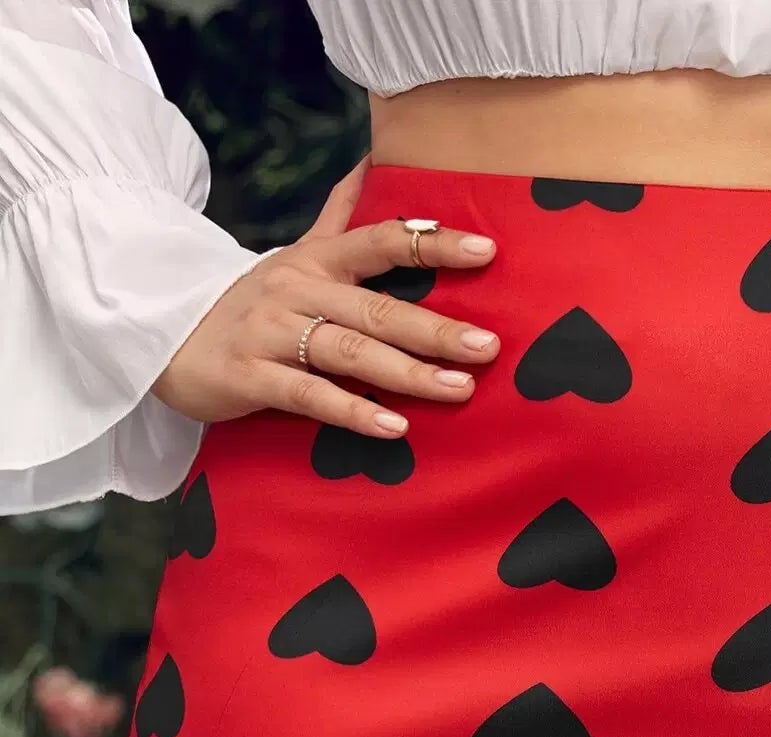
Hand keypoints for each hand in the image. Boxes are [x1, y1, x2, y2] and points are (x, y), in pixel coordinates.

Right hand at [151, 156, 500, 440]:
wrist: (166, 338)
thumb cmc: (250, 304)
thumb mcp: (296, 255)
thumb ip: (339, 216)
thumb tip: (373, 160)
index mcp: (316, 259)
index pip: (382, 241)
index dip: (433, 243)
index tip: (487, 251)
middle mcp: (297, 288)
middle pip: (376, 308)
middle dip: (435, 328)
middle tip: (488, 347)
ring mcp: (271, 331)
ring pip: (350, 351)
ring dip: (407, 373)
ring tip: (459, 389)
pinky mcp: (250, 376)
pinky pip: (309, 395)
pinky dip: (353, 412)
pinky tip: (395, 427)